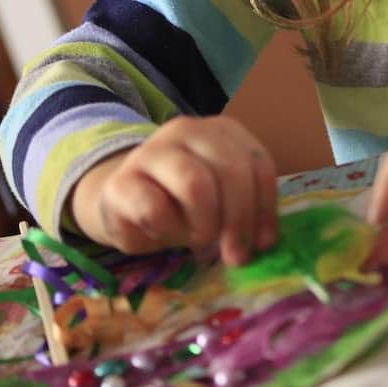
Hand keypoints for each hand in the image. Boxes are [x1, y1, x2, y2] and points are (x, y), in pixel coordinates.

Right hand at [71, 115, 277, 265]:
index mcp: (221, 131)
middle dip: (238, 220)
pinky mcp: (122, 181)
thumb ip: (246, 211)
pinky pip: (155, 209)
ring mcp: (152, 150)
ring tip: (197, 238)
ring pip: (195, 184)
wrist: (125, 202)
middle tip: (235, 256)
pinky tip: (163, 233)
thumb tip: (264, 243)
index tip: (264, 244)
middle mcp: (188, 130)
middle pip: (230, 171)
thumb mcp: (223, 200)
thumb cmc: (183, 202)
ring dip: (204, 224)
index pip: (257, 163)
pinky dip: (167, 231)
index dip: (265, 207)